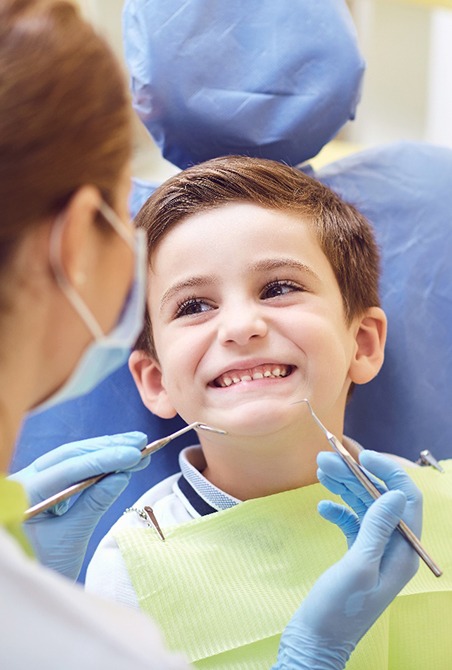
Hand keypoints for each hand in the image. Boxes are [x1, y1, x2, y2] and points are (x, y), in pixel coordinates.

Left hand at [9, 432, 148, 579]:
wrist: (30, 590)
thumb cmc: (44, 567)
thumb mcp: (70, 538)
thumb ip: (94, 504)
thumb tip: (121, 474)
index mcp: (25, 493)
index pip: (68, 468)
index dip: (104, 459)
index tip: (134, 453)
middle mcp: (25, 481)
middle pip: (70, 456)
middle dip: (107, 448)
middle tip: (140, 442)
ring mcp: (34, 481)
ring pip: (72, 458)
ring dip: (106, 451)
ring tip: (137, 446)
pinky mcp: (46, 487)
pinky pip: (73, 468)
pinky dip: (98, 464)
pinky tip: (120, 459)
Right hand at [273, 451, 421, 669]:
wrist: (316, 641)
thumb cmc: (338, 609)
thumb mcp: (359, 565)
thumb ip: (377, 528)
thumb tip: (396, 492)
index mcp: (403, 551)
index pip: (406, 499)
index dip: (388, 472)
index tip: (361, 455)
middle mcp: (393, 548)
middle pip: (380, 499)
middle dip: (355, 476)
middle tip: (324, 459)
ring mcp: (374, 552)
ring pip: (363, 507)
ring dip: (343, 487)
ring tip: (319, 469)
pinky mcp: (356, 556)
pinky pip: (351, 523)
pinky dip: (337, 511)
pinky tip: (321, 508)